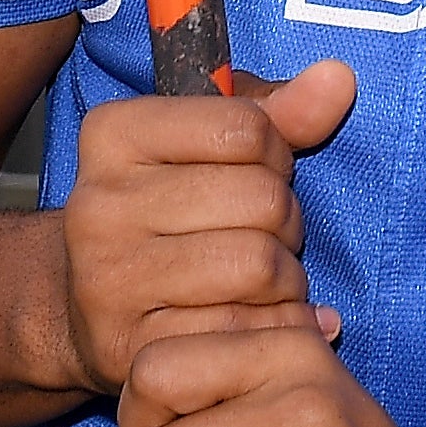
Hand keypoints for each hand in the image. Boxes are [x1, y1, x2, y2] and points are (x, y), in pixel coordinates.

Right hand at [48, 61, 357, 399]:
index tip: (259, 173)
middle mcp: (98, 203)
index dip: (277, 153)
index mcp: (113, 134)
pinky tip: (257, 320)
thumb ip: (279, 112)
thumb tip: (339, 79)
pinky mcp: (127, 348)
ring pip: (258, 266)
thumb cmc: (168, 211)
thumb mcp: (209, 146)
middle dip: (287, 220)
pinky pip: (242, 333)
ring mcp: (107, 279)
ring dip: (286, 279)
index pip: (246, 127)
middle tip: (267, 236)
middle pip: (261, 199)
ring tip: (265, 280)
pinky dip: (274, 328)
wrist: (87, 308)